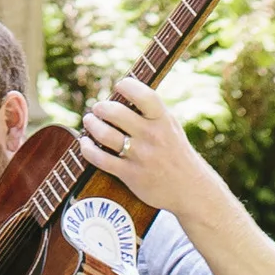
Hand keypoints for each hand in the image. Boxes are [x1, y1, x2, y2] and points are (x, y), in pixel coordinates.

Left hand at [77, 73, 210, 216]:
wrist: (190, 189)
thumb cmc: (175, 152)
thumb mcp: (170, 126)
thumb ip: (151, 110)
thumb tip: (125, 88)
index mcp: (163, 120)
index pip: (142, 94)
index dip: (126, 85)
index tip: (119, 86)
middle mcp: (151, 136)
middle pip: (115, 113)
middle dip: (100, 107)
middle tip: (98, 108)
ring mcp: (140, 156)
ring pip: (104, 134)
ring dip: (91, 124)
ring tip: (89, 120)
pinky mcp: (130, 175)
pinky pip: (100, 159)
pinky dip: (87, 148)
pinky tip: (85, 143)